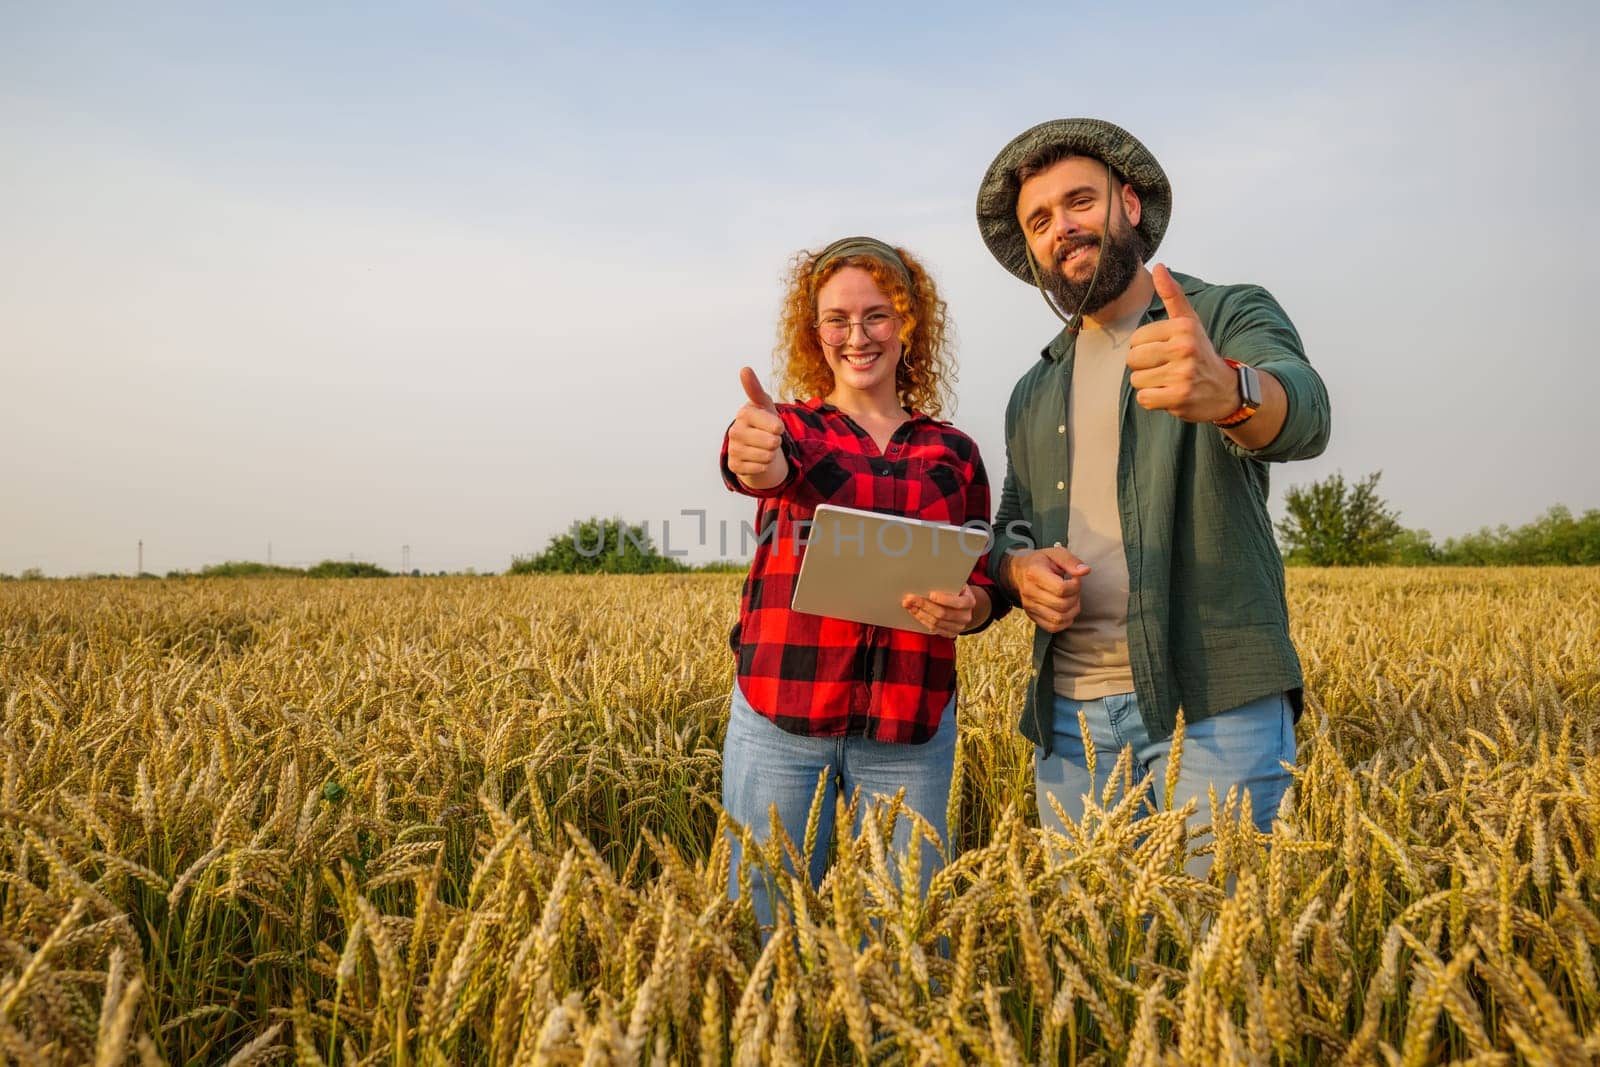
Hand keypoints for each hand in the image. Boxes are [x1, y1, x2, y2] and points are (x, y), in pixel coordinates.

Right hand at [726, 367, 788, 488]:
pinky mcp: (734, 466)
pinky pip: (760, 469)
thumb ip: (756, 389)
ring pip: (767, 457)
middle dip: (776, 442)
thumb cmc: (762, 421)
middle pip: (773, 443)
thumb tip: (744, 369)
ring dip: (770, 454)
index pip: (775, 426)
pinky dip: (763, 466)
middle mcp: (735, 431)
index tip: (776, 427)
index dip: (780, 428)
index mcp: (744, 414)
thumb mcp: (764, 405)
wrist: (752, 445)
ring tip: (763, 447)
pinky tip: (756, 458)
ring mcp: (733, 449)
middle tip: (769, 437)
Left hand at [902, 585, 978, 637]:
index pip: (957, 603)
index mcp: (969, 601)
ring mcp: (958, 627)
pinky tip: (914, 612)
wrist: (963, 603)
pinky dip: (922, 620)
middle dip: (924, 605)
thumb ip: (946, 582)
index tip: (931, 594)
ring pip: (936, 623)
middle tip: (910, 598)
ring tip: (908, 604)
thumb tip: (926, 579)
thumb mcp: (956, 583)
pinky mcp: (950, 634)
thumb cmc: (956, 589)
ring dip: (919, 613)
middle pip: (942, 614)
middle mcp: (966, 616)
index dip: (943, 599)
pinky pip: (933, 630)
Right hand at [1005, 546, 1090, 632]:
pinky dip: (1065, 622)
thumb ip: (1071, 561)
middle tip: (1074, 589)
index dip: (1075, 586)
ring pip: (1058, 619)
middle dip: (1075, 597)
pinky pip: (1052, 627)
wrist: (1019, 571)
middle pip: (1061, 605)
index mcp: (1034, 573)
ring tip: (1072, 599)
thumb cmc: (1041, 561)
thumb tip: (1085, 571)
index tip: (1075, 579)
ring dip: (1072, 611)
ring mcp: (1029, 606)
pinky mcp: (1032, 616)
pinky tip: (1067, 610)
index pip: (1061, 589)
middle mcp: (1029, 592)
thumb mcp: (1055, 553)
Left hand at [1126, 264, 1238, 421]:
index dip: (1145, 348)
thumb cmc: (1201, 353)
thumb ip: (1173, 296)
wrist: (1227, 390)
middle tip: (1166, 368)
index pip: (1136, 339)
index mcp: (1183, 327)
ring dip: (1149, 384)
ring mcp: (1183, 374)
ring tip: (1169, 380)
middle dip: (1144, 367)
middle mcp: (1184, 348)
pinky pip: (1144, 399)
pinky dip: (1153, 399)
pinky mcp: (1180, 397)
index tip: (1166, 352)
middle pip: (1133, 359)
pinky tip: (1169, 394)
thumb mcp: (1190, 322)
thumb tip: (1159, 267)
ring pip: (1137, 380)